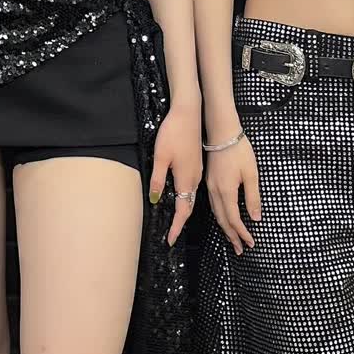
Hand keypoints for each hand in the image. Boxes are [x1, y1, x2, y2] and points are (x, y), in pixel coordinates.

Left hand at [148, 106, 203, 245]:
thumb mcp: (161, 157)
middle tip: (172, 235)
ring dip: (185, 210)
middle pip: (189, 206)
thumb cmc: (173, 133)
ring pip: (192, 197)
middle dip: (181, 222)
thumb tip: (156, 199)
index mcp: (186, 179)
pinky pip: (192, 187)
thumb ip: (158, 180)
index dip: (176, 227)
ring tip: (176, 221)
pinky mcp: (196, 164)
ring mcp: (197, 171)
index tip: (170, 240)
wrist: (189, 113)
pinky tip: (181, 196)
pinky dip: (187, 198)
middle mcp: (195, 178)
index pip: (183, 210)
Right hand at [204, 126, 260, 253]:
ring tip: (233, 239)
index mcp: (226, 191)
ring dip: (225, 228)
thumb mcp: (251, 174)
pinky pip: (213, 205)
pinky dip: (220, 216)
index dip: (242, 233)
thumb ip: (253, 197)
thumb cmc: (239, 150)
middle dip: (232, 236)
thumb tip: (254, 218)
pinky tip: (224, 219)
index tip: (251, 243)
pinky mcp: (209, 181)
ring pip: (216, 213)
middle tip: (240, 249)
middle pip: (222, 220)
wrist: (221, 132)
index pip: (234, 219)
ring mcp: (210, 186)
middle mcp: (215, 191)